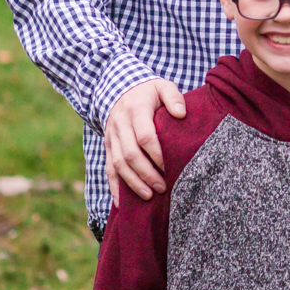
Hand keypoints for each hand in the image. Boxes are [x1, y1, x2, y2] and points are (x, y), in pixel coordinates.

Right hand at [104, 78, 185, 199]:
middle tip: (163, 188)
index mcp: (135, 110)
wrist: (118, 88)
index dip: (157, 154)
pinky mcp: (107, 147)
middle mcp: (120, 125)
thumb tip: (181, 113)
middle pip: (130, 155)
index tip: (170, 167)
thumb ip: (173, 97)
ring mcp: (111, 137)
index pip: (145, 136)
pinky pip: (108, 169)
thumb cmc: (148, 92)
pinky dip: (114, 187)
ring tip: (149, 197)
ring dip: (133, 183)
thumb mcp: (162, 86)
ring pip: (118, 165)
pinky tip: (123, 203)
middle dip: (146, 174)